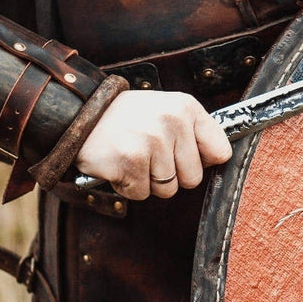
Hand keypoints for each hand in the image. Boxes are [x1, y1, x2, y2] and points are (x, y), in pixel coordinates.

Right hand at [74, 90, 231, 200]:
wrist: (82, 114)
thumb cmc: (128, 117)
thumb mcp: (166, 109)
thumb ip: (193, 131)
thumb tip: (220, 158)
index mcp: (186, 107)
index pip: (220, 151)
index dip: (203, 160)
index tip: (185, 155)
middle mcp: (172, 122)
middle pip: (193, 178)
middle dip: (171, 175)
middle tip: (149, 154)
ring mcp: (151, 142)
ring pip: (167, 189)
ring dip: (148, 181)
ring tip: (133, 156)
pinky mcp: (130, 162)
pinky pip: (141, 194)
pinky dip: (128, 186)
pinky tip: (119, 164)